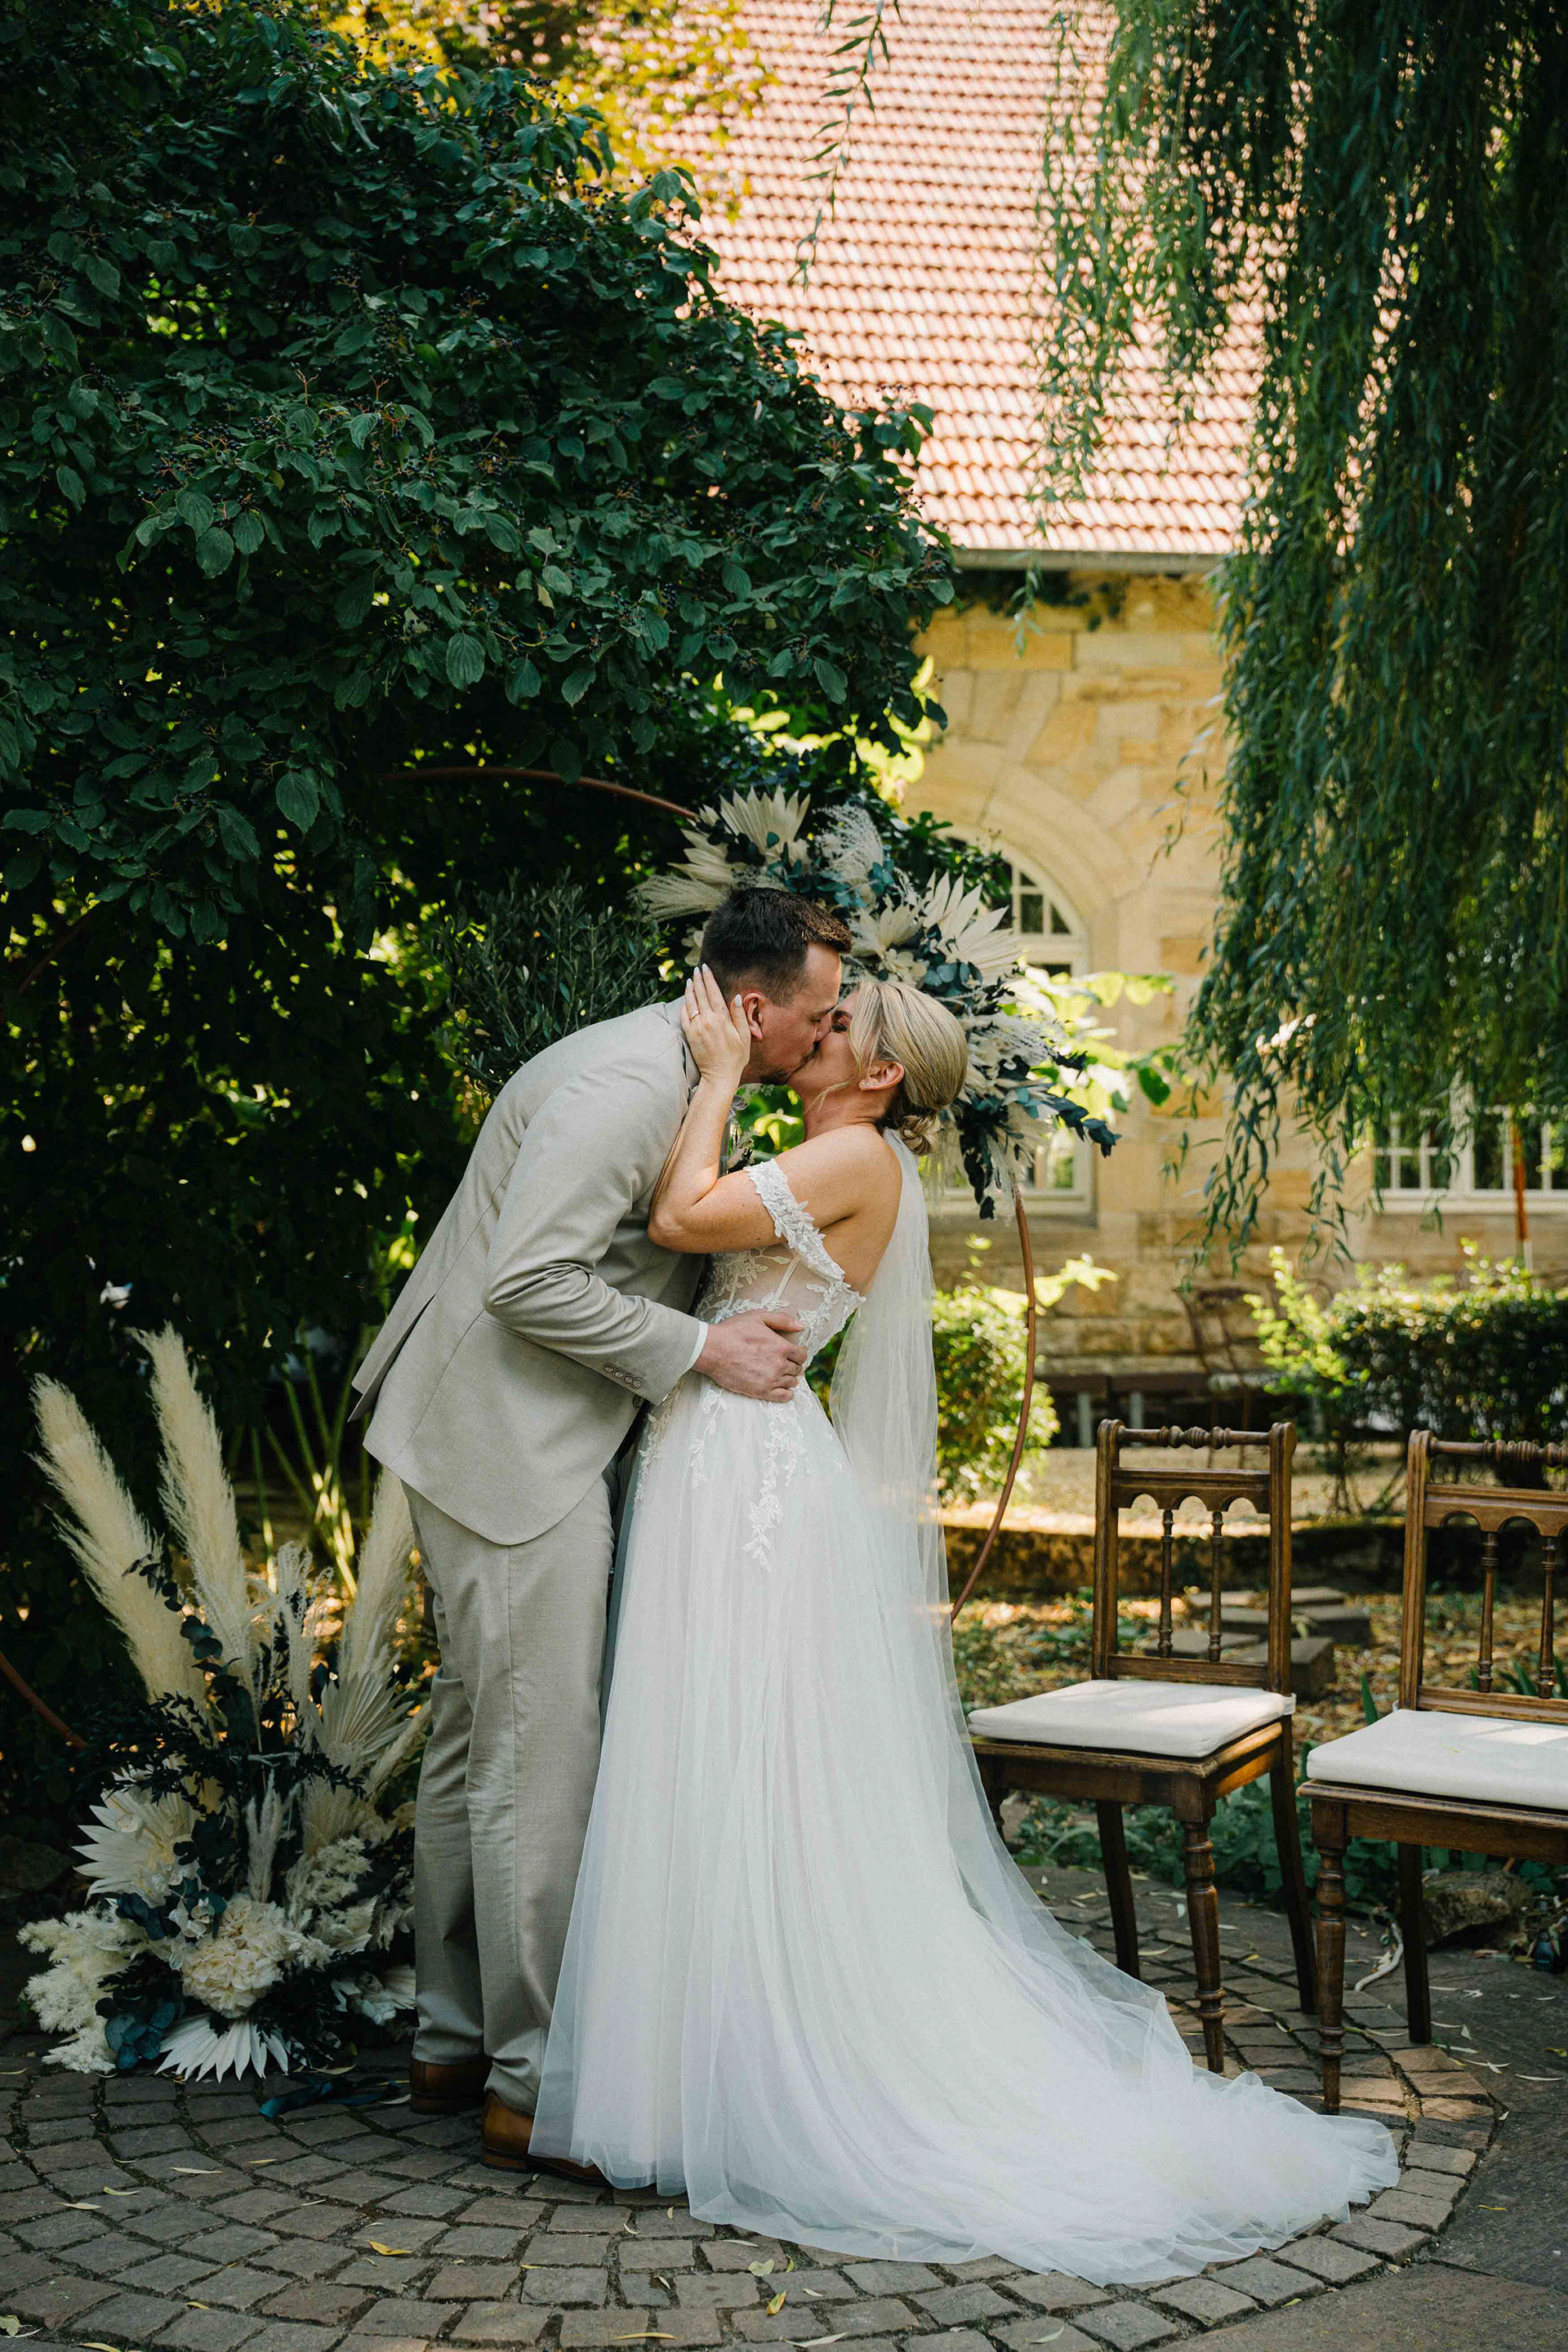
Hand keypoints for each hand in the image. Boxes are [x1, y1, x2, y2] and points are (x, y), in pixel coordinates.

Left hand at [681, 964, 750, 1091]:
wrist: (719, 1075)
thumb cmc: (736, 1057)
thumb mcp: (744, 1036)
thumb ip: (740, 1016)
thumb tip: (736, 997)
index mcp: (721, 1019)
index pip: (713, 992)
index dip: (709, 979)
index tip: (706, 968)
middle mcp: (707, 1020)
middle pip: (700, 994)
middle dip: (698, 979)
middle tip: (696, 969)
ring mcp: (696, 1027)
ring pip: (690, 1003)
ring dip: (690, 990)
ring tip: (690, 980)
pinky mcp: (689, 1035)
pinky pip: (684, 1016)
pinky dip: (684, 1006)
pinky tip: (685, 1000)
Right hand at [696, 1309, 806, 1402]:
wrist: (713, 1350)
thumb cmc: (733, 1331)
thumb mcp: (758, 1317)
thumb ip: (782, 1320)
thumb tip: (800, 1326)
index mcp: (781, 1346)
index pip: (802, 1355)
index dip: (797, 1354)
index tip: (791, 1354)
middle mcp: (779, 1364)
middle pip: (797, 1369)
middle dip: (793, 1365)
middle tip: (784, 1364)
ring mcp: (771, 1379)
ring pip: (791, 1382)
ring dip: (789, 1378)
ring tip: (780, 1375)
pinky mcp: (761, 1391)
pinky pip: (784, 1397)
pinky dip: (786, 1393)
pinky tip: (781, 1388)